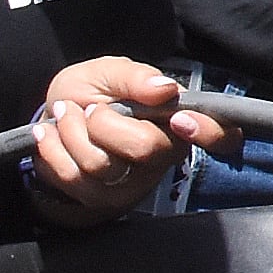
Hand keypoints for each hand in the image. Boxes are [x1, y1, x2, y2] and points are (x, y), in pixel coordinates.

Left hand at [23, 59, 218, 222]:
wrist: (52, 119)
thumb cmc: (89, 93)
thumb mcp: (107, 71)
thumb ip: (134, 76)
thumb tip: (166, 89)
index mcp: (177, 122)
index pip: (221, 136)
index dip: (210, 132)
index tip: (181, 119)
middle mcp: (163, 157)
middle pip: (144, 148)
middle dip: (102, 122)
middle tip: (89, 109)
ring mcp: (134, 183)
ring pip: (102, 164)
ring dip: (70, 132)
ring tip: (65, 116)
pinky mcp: (103, 200)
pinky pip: (74, 177)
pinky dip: (52, 148)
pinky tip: (50, 135)